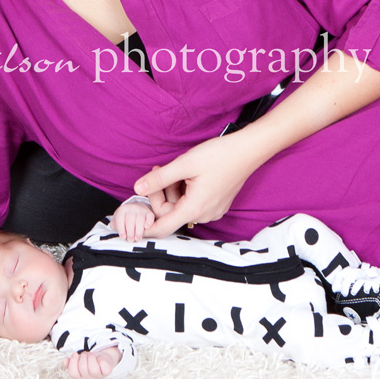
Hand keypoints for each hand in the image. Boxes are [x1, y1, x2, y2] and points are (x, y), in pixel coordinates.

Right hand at [65, 347, 121, 378]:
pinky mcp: (107, 371)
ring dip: (90, 357)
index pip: (73, 373)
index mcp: (81, 377)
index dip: (73, 362)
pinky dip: (101, 359)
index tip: (75, 354)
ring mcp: (99, 376)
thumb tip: (65, 360)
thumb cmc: (88, 360)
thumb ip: (70, 362)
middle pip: (82, 368)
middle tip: (85, 355)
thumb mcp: (78, 361)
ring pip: (93, 368)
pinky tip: (99, 358)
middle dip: (83, 357)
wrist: (102, 358)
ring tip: (91, 355)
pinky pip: (103, 366)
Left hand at [111, 198, 153, 241]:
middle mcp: (131, 208)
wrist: (137, 208)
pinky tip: (146, 227)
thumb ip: (115, 224)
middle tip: (131, 239)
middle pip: (130, 220)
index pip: (120, 218)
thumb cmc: (126, 218)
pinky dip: (149, 222)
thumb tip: (113, 226)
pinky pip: (149, 216)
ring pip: (140, 219)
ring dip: (139, 230)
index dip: (121, 229)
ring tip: (137, 238)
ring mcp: (141, 209)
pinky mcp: (149, 212)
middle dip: (130, 231)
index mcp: (122, 210)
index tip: (123, 237)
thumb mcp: (118, 219)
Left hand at [133, 133, 258, 236]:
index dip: (146, 226)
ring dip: (172, 189)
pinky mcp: (216, 204)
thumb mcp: (184, 164)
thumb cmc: (217, 156)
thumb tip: (136, 189)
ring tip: (173, 168)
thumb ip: (159, 179)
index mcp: (194, 209)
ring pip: (181, 206)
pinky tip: (186, 174)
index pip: (163, 227)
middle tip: (157, 169)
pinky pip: (193, 203)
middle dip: (160, 191)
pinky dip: (184, 191)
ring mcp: (212, 211)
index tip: (133, 219)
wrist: (246, 151)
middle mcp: (204, 215)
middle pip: (170, 212)